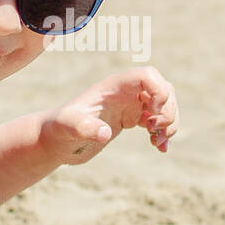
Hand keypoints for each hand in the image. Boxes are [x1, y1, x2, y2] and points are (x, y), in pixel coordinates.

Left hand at [40, 66, 178, 165]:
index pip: (147, 75)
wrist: (54, 141)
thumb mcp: (68, 129)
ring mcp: (129, 105)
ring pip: (165, 104)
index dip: (158, 92)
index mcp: (113, 87)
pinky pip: (157, 119)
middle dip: (167, 111)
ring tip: (157, 142)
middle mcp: (124, 92)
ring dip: (169, 123)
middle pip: (163, 89)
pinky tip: (160, 148)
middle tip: (154, 131)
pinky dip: (164, 133)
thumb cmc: (58, 130)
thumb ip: (84, 128)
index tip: (151, 115)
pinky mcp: (130, 119)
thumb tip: (104, 133)